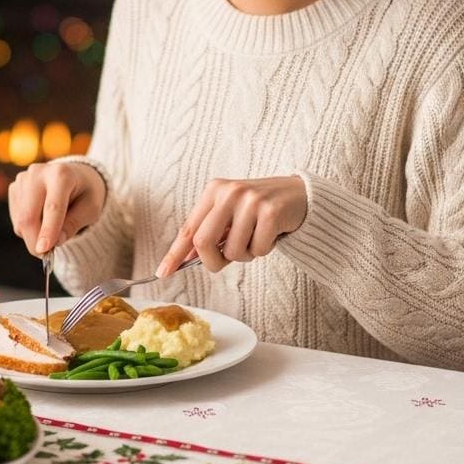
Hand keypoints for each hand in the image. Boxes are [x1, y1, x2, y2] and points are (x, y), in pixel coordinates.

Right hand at [8, 161, 105, 256]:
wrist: (75, 176)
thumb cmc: (85, 193)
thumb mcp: (91, 209)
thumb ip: (74, 224)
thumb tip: (56, 242)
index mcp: (61, 174)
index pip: (52, 207)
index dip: (48, 230)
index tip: (44, 250)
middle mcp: (38, 173)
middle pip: (29, 215)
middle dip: (35, 241)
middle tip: (46, 256)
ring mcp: (23, 179)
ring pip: (21, 220)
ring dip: (33, 235)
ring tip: (53, 230)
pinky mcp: (14, 187)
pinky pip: (16, 218)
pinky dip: (28, 228)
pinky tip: (42, 220)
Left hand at [155, 175, 307, 276]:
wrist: (300, 194)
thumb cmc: (260, 209)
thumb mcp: (230, 213)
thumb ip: (210, 231)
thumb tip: (185, 257)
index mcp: (214, 191)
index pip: (188, 228)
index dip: (174, 253)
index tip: (162, 272)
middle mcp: (229, 192)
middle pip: (204, 243)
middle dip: (213, 261)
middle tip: (226, 260)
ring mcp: (250, 201)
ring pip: (233, 251)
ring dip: (245, 255)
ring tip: (256, 237)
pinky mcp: (270, 212)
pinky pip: (257, 250)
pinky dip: (263, 250)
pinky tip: (271, 234)